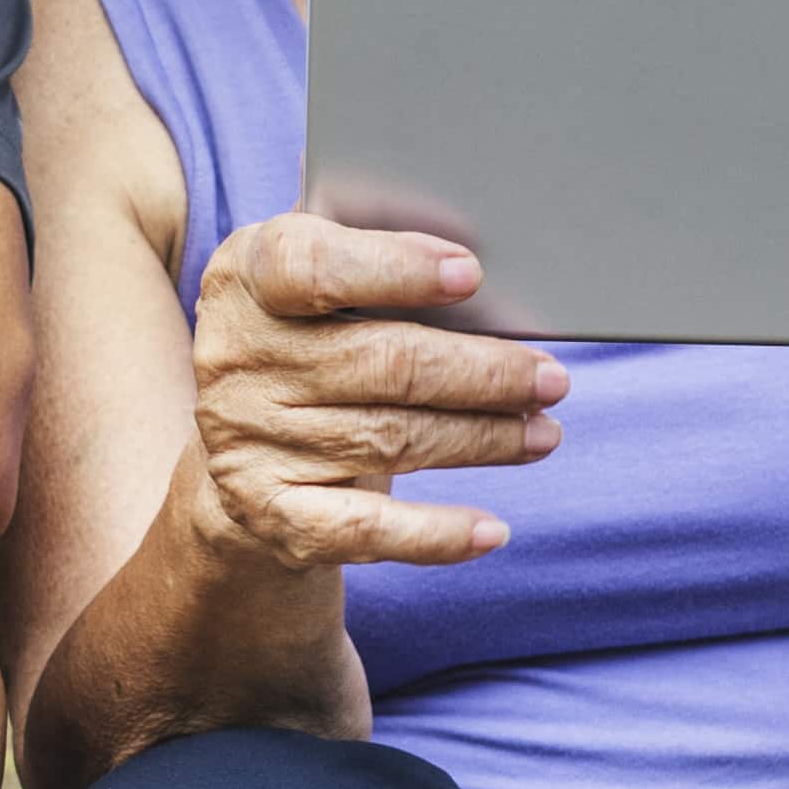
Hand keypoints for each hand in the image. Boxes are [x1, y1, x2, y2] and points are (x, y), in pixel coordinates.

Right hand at [182, 212, 567, 572]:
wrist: (240, 437)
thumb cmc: (312, 334)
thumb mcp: (322, 277)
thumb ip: (378, 254)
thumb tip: (481, 272)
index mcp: (247, 276)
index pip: (315, 267)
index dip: (396, 269)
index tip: (471, 275)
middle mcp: (237, 357)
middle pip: (381, 364)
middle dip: (481, 372)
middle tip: (550, 378)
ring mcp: (248, 440)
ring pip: (392, 440)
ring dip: (483, 439)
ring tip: (543, 431)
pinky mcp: (270, 513)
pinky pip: (364, 529)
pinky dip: (435, 534)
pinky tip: (491, 530)